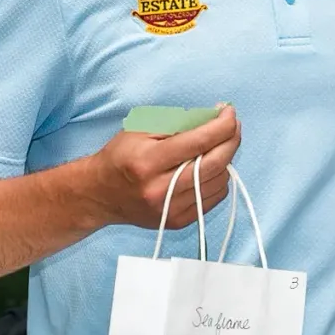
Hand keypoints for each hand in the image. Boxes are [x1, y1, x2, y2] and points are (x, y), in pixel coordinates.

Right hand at [87, 105, 240, 229]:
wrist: (101, 195)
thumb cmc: (121, 155)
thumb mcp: (140, 129)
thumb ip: (177, 123)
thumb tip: (214, 117)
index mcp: (148, 161)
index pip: (197, 142)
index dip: (221, 125)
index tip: (230, 112)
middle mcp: (159, 189)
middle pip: (213, 164)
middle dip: (231, 141)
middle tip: (233, 126)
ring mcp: (170, 209)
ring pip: (218, 182)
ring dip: (226, 160)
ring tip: (218, 146)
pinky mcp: (178, 221)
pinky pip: (213, 198)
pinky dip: (219, 179)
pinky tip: (210, 167)